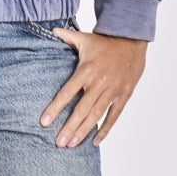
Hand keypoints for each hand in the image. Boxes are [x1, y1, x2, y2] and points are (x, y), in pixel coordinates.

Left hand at [39, 29, 147, 147]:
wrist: (132, 39)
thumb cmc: (104, 41)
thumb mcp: (83, 37)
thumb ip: (65, 37)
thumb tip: (49, 31)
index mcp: (86, 69)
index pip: (67, 92)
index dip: (55, 108)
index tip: (44, 122)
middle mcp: (99, 81)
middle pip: (81, 109)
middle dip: (69, 127)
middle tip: (58, 143)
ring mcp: (113, 89)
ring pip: (96, 115)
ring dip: (83, 131)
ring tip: (71, 144)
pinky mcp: (124, 94)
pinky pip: (114, 115)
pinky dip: (105, 129)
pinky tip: (95, 141)